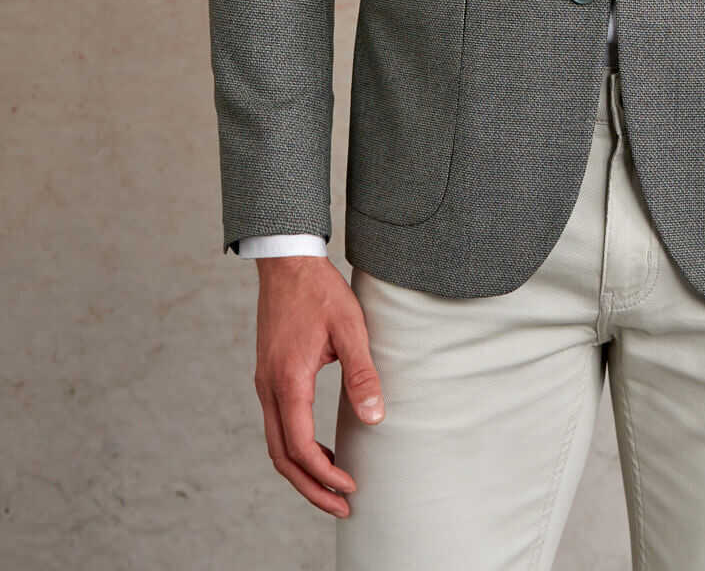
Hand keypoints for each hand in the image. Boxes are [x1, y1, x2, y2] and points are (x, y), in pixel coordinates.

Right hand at [253, 255, 385, 517]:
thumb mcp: (351, 328)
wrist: (287, 262)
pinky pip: (276, 425)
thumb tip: (376, 417)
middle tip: (342, 507)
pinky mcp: (267, 376)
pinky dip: (295, 448)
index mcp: (288, 380)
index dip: (324, 474)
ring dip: (301, 471)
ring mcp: (264, 383)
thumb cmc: (320, 291)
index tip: (351, 486)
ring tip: (333, 485)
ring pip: (275, 444)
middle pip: (281, 457)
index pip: (300, 446)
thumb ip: (362, 373)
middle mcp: (269, 387)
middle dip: (311, 488)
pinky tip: (320, 448)